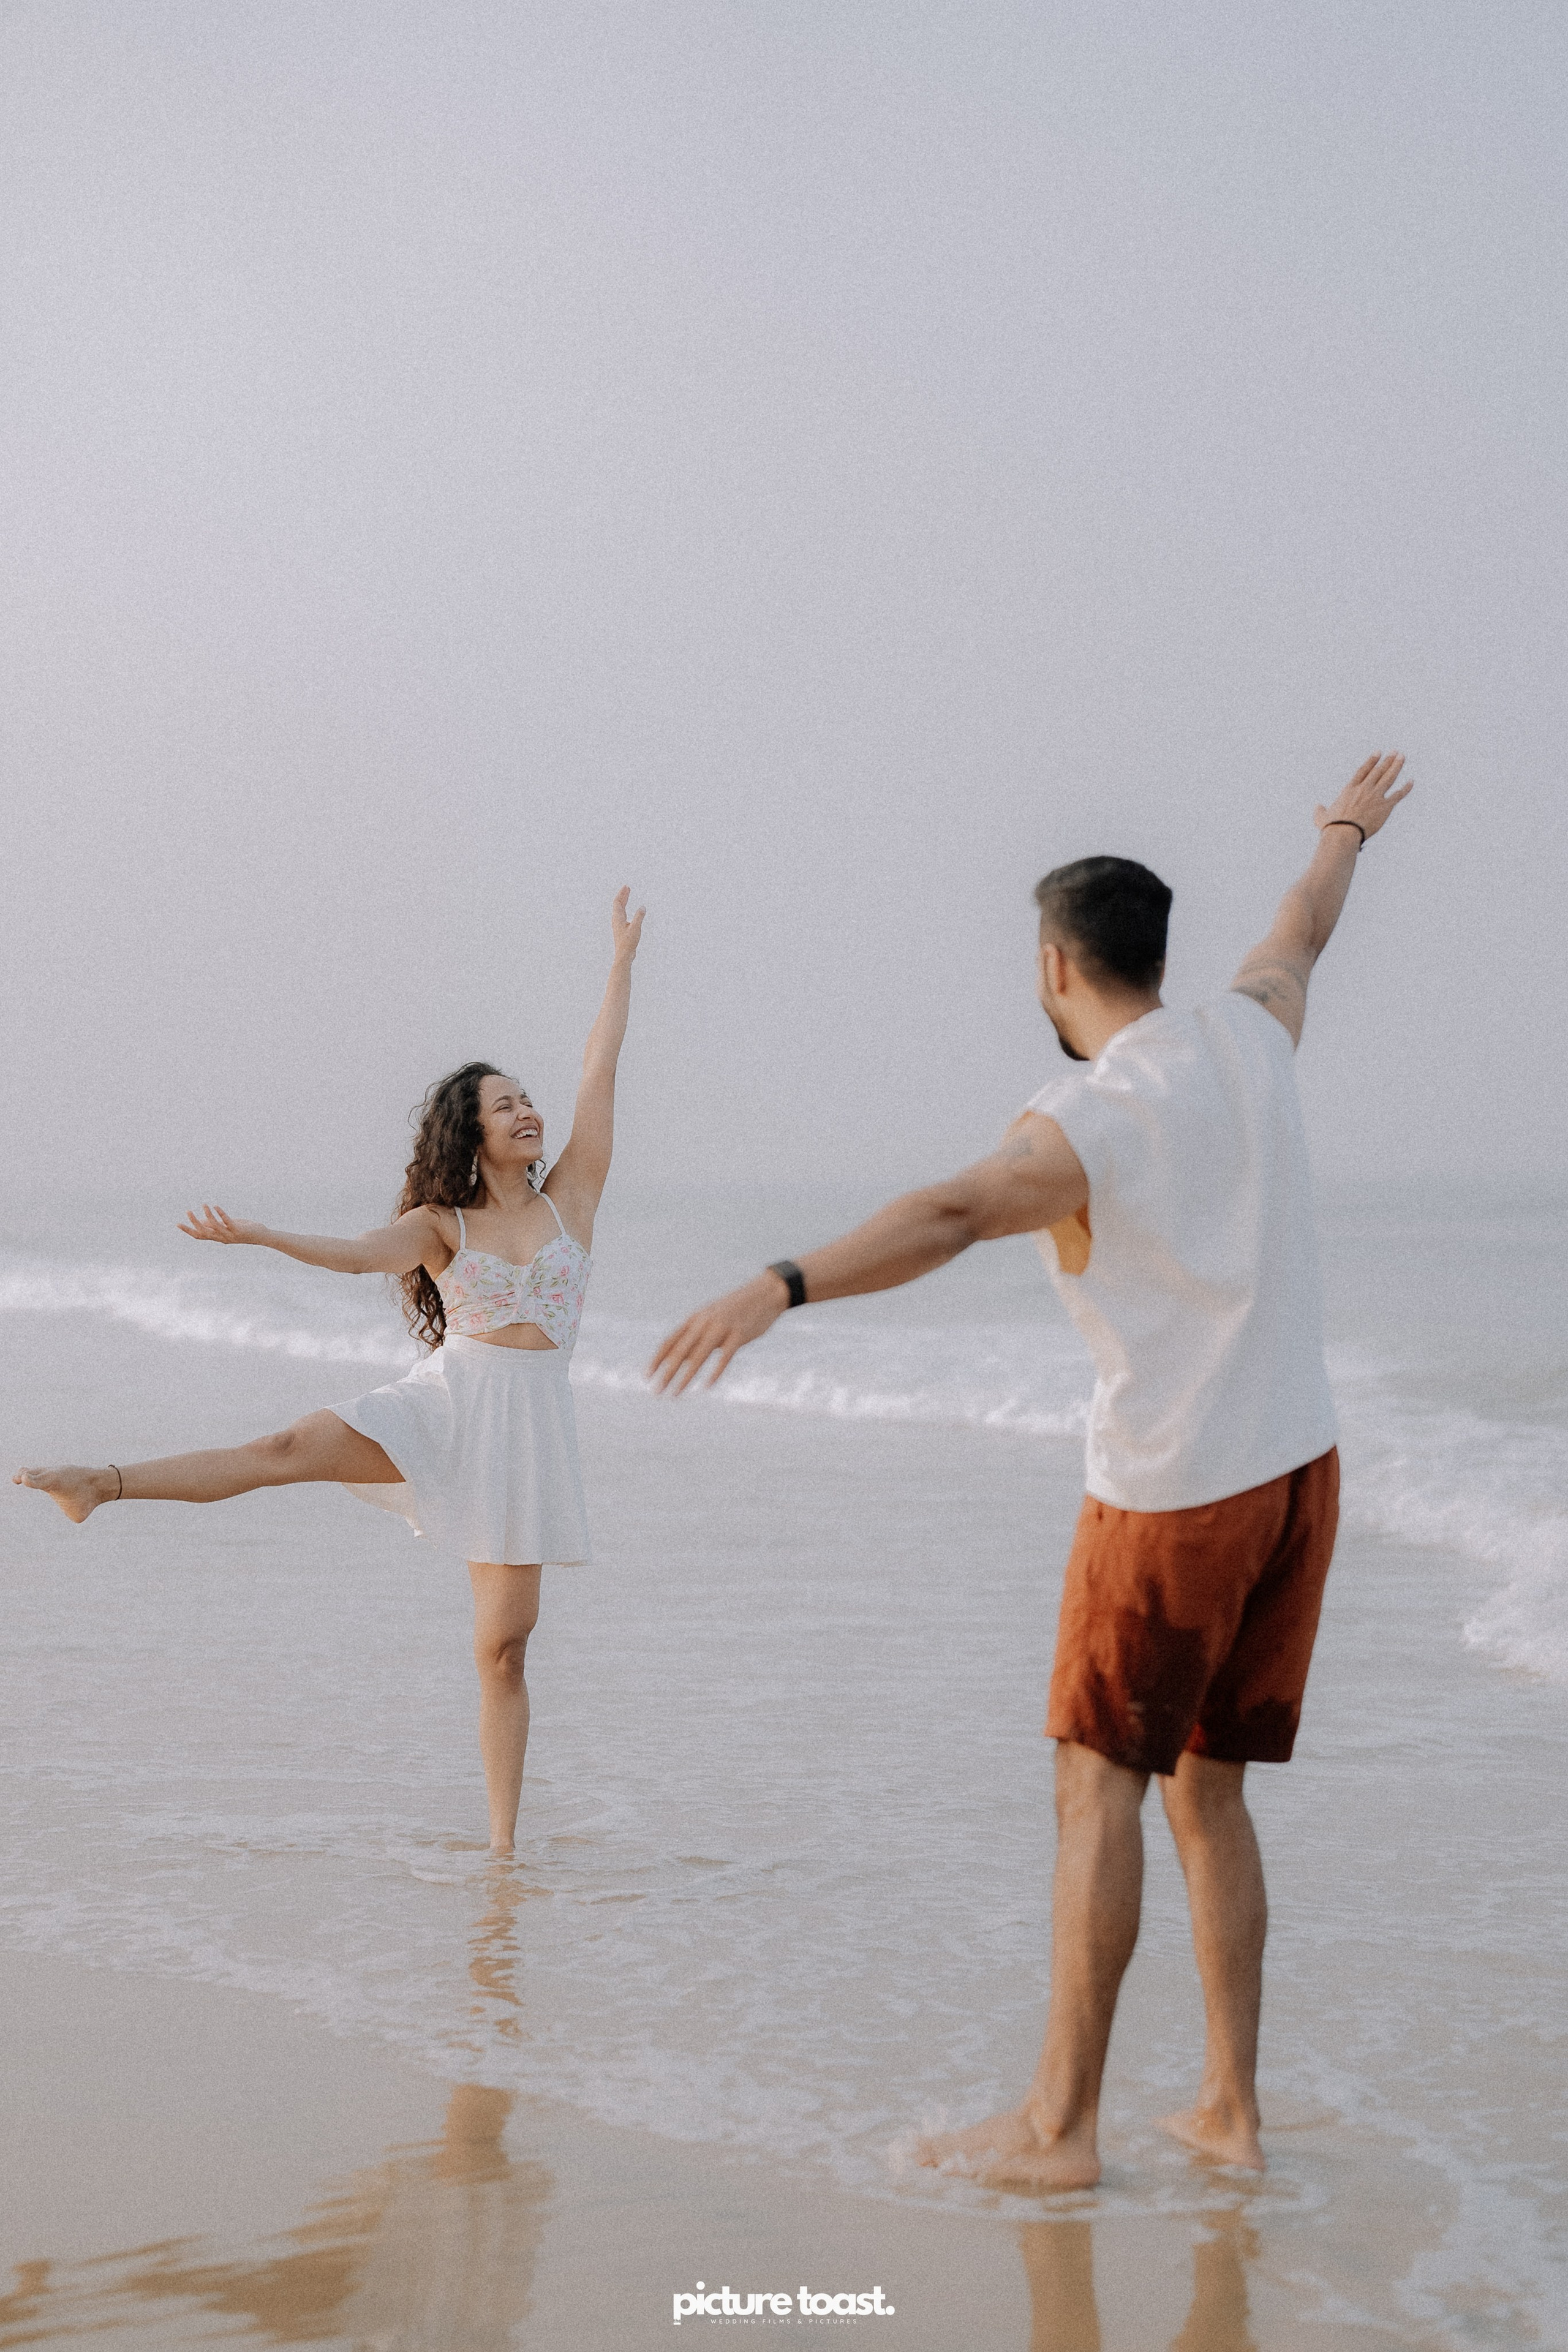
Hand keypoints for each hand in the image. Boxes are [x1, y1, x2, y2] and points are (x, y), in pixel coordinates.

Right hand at [178, 1204, 264, 1245]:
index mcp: (217, 1237)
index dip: (188, 1230)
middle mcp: (221, 1238)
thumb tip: (202, 1221)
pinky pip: (227, 1221)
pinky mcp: (238, 1229)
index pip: (199, 1236)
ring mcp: (229, 1234)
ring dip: (208, 1214)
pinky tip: (216, 1206)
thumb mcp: (227, 1227)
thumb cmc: (243, 1230)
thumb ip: (215, 1225)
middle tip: (188, 1211)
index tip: (177, 1224)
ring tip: (204, 1205)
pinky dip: (220, 1213)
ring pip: (214, 1226)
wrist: (260, 1236)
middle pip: (203, 1232)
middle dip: (194, 1222)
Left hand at [611, 884, 645, 963]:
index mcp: (618, 918)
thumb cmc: (628, 942)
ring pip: (619, 909)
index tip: (626, 887)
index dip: (622, 894)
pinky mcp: (621, 928)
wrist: (624, 954)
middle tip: (627, 888)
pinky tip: (627, 910)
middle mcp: (616, 920)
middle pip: (618, 904)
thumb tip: (643, 907)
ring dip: (623, 901)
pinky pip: (622, 914)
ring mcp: (618, 924)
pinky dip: (625, 908)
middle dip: (623, 895)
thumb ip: (639, 917)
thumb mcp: (636, 928)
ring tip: (627, 895)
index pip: (618, 902)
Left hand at [647, 1273, 786, 1393]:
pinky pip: (725, 1356)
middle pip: (680, 1351)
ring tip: (675, 1393)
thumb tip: (682, 1360)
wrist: (765, 1293)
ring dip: (684, 1377)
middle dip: (666, 1373)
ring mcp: (722, 1327)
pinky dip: (715, 1371)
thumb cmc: (736, 1309)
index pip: (669, 1341)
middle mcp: (704, 1322)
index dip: (656, 1360)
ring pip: (698, 1356)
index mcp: (695, 1318)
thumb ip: (696, 1337)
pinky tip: (706, 1386)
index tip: (646, 1376)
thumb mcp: (712, 1319)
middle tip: (656, 1391)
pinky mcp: (739, 1335)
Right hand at [1315, 751, 1413, 843]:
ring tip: (1402, 757)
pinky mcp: (1384, 807)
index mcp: (1350, 789)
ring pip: (1389, 778)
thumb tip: (1318, 806)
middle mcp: (1364, 789)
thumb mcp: (1321, 817)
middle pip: (1378, 771)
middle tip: (1395, 752)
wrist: (1343, 833)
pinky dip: (1405, 788)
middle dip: (1387, 760)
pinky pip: (1398, 795)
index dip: (1372, 761)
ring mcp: (1375, 796)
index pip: (1363, 770)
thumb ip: (1320, 810)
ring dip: (1396, 766)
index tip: (1378, 753)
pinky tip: (1411, 782)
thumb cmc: (1331, 827)